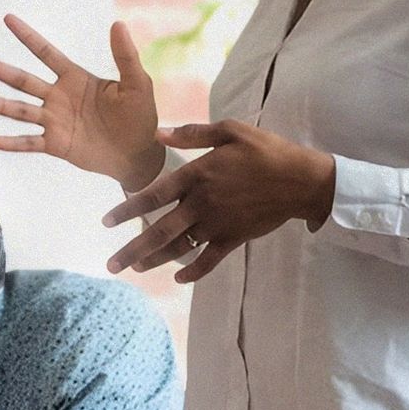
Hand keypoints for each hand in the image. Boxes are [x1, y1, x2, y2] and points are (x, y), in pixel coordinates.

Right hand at [0, 16, 162, 190]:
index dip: (27, 36)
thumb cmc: (140, 115)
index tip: (8, 18)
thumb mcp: (137, 83)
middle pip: (22, 80)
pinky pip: (30, 142)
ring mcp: (54, 121)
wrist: (139, 153)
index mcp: (75, 78)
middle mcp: (58, 97)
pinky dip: (12, 143)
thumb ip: (125, 56)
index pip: (46, 52)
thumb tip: (118, 24)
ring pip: (20, 111)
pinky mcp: (56, 144)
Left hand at [102, 121, 335, 282]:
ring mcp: (217, 224)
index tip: (106, 222)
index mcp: (197, 176)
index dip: (127, 210)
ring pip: (179, 248)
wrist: (301, 180)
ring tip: (134, 269)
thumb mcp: (230, 130)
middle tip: (111, 265)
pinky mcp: (234, 238)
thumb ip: (193, 133)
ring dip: (154, 261)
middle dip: (132, 250)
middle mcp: (201, 204)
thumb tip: (158, 133)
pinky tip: (178, 279)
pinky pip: (209, 260)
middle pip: (159, 231)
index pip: (153, 196)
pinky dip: (193, 272)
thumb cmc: (266, 151)